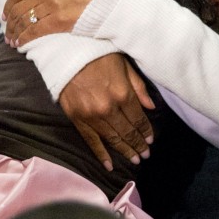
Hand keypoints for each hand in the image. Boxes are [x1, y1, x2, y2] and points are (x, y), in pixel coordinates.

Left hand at [3, 0, 107, 45]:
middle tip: (7, 32)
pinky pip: (35, 30)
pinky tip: (21, 44)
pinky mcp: (60, 21)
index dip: (9, 4)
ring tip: (12, 41)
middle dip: (10, 22)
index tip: (6, 14)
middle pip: (19, 7)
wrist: (118, 2)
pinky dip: (25, 38)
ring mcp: (54, 5)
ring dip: (15, 32)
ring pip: (25, 20)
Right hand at [59, 54, 154, 169]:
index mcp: (123, 94)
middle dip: (138, 144)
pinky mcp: (77, 119)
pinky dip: (101, 155)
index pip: (139, 119)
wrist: (67, 53)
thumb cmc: (98, 55)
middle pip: (128, 132)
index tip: (151, 140)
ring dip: (125, 151)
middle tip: (145, 155)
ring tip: (134, 160)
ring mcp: (92, 116)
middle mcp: (109, 109)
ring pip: (112, 139)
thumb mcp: (125, 65)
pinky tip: (109, 165)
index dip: (146, 131)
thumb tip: (151, 107)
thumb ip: (139, 87)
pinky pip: (92, 141)